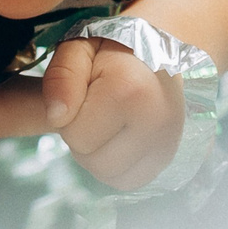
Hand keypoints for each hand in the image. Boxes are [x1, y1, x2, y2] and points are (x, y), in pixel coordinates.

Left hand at [40, 36, 183, 191]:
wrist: (162, 49)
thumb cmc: (114, 49)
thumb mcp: (80, 47)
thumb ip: (61, 76)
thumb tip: (57, 117)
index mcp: (131, 90)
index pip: (76, 136)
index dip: (70, 115)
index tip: (86, 91)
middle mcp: (158, 120)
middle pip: (93, 161)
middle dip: (84, 137)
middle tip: (97, 108)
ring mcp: (170, 142)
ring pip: (110, 175)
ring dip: (99, 153)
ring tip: (108, 121)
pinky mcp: (170, 156)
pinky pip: (129, 180)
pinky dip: (118, 165)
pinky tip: (120, 136)